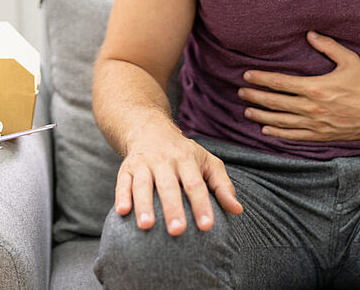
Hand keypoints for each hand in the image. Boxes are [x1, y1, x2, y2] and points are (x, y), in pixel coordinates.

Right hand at [114, 125, 242, 235]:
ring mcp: (144, 163)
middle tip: (177, 231)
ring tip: (147, 226)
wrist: (149, 128)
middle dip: (173, 208)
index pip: (196, 184)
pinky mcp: (126, 168)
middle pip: (169, 185)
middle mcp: (165, 160)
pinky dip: (121, 196)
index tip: (207, 226)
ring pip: (143, 184)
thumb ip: (222, 186)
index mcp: (187, 159)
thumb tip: (238, 210)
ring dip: (144, 204)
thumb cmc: (184, 152)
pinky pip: (123, 182)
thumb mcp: (207, 162)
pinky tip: (122, 212)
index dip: (201, 205)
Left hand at [238, 31, 359, 140]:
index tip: (247, 76)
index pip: (280, 83)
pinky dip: (278, 134)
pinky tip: (267, 131)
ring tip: (247, 112)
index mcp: (315, 87)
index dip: (261, 79)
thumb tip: (310, 34)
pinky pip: (294, 136)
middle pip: (275, 102)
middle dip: (255, 97)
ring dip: (262, 116)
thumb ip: (327, 46)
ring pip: (281, 121)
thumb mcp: (349, 60)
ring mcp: (315, 124)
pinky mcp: (321, 135)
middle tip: (241, 93)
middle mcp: (311, 107)